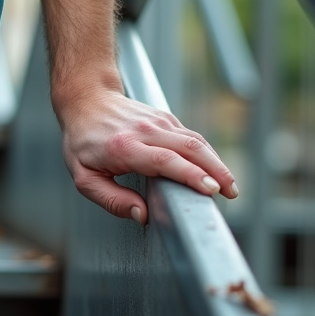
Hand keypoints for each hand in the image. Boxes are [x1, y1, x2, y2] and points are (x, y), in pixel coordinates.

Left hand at [57, 88, 237, 224]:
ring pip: (196, 140)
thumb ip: (111, 200)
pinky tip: (214, 171)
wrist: (87, 101)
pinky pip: (192, 137)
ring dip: (217, 163)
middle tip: (231, 193)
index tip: (210, 190)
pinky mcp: (166, 119)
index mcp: (124, 147)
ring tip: (230, 186)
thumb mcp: (84, 178)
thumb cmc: (83, 142)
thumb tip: (142, 215)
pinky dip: (207, 154)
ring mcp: (158, 122)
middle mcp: (145, 131)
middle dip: (215, 171)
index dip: (190, 175)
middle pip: (189, 148)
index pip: (164, 161)